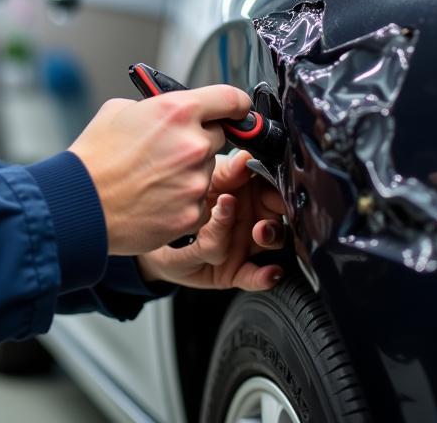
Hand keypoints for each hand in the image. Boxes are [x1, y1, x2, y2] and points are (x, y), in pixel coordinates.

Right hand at [69, 86, 251, 255]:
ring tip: (154, 178)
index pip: (230, 99)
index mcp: (177, 111)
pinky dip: (183, 202)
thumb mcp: (120, 110)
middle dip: (197, 141)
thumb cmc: (95, 158)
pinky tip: (156, 199)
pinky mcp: (191, 214)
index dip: (235, 105)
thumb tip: (172, 111)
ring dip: (189, 173)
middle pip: (217, 137)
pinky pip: (200, 203)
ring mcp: (195, 181)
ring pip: (207, 171)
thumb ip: (156, 107)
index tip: (235, 110)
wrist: (80, 203)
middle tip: (168, 150)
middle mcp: (192, 144)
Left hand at [136, 151, 287, 290]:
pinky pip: (254, 277)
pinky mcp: (235, 270)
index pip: (272, 188)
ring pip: (268, 243)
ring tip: (259, 232)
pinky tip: (270, 273)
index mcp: (248, 192)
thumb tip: (246, 159)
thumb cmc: (186, 200)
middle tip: (266, 215)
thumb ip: (227, 172)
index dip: (279, 189)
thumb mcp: (204, 180)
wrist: (156, 232)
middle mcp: (251, 218)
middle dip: (278, 214)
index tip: (276, 186)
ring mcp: (244, 244)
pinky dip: (264, 277)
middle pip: (277, 215)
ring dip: (269, 237)